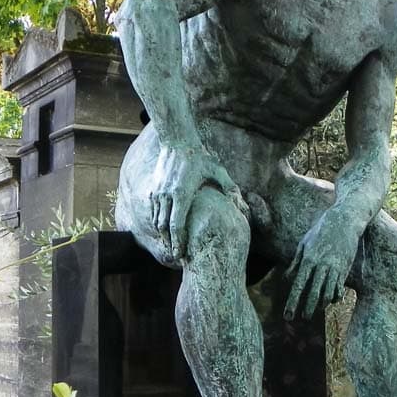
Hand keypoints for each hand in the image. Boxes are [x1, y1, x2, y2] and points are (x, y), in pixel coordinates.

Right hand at [149, 145, 235, 259]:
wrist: (176, 140)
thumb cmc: (199, 156)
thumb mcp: (218, 170)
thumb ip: (230, 187)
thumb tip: (243, 203)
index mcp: (182, 194)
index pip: (177, 225)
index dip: (178, 242)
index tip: (180, 255)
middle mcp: (167, 195)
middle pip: (164, 228)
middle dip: (170, 244)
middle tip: (176, 256)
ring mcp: (158, 192)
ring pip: (157, 221)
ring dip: (163, 235)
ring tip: (172, 246)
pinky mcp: (154, 189)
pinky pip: (154, 211)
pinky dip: (158, 222)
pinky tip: (166, 230)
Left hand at [284, 209, 358, 320]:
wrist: (345, 221)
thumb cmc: (321, 230)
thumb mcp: (304, 243)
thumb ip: (296, 262)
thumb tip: (287, 278)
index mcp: (308, 259)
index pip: (298, 286)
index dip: (292, 302)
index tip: (287, 316)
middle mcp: (321, 266)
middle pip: (312, 293)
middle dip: (306, 309)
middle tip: (301, 319)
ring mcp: (335, 268)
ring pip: (327, 293)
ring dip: (320, 305)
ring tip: (314, 311)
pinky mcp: (345, 269)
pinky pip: (338, 288)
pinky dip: (333, 297)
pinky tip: (329, 301)